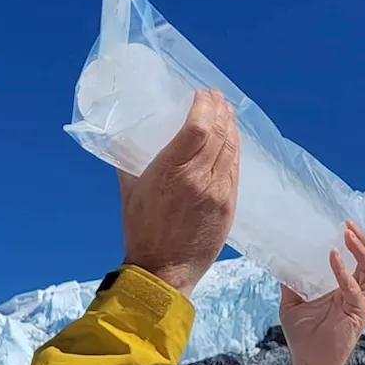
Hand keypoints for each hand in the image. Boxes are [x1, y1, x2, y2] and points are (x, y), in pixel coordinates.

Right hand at [118, 88, 239, 297]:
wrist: (163, 270)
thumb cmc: (141, 232)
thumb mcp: (130, 191)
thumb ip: (130, 160)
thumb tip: (128, 137)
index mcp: (170, 172)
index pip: (197, 126)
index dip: (204, 105)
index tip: (202, 93)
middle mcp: (198, 179)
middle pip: (218, 132)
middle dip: (219, 109)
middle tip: (216, 97)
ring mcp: (217, 192)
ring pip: (231, 148)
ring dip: (230, 126)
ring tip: (226, 112)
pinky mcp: (228, 205)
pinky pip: (235, 168)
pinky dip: (234, 149)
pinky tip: (231, 140)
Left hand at [280, 221, 364, 364]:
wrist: (308, 363)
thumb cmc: (302, 336)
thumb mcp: (291, 303)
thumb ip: (289, 283)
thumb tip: (278, 261)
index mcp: (343, 288)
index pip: (356, 260)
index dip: (353, 242)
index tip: (341, 224)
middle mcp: (356, 293)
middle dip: (362, 240)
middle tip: (348, 224)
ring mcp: (360, 303)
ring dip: (362, 250)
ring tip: (348, 234)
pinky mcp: (358, 314)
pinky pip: (356, 290)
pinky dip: (345, 273)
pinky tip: (334, 258)